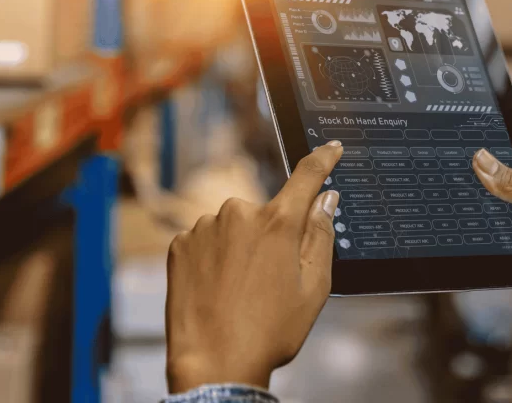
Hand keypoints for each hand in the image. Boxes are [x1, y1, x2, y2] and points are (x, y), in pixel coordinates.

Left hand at [165, 142, 342, 391]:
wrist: (213, 364)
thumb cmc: (268, 332)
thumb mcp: (314, 287)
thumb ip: (321, 235)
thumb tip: (325, 200)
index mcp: (279, 224)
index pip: (307, 177)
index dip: (323, 160)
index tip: (331, 148)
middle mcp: (239, 214)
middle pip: (266, 214)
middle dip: (271, 238)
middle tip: (269, 281)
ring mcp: (205, 228)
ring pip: (233, 228)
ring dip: (239, 250)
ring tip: (239, 292)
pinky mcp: (180, 244)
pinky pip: (206, 241)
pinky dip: (213, 259)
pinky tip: (216, 290)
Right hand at [472, 142, 511, 371]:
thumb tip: (482, 160)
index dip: (497, 142)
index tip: (467, 139)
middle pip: (506, 178)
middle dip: (485, 178)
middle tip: (454, 172)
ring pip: (499, 208)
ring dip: (485, 210)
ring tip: (457, 201)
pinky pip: (499, 235)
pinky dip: (488, 235)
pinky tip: (469, 231)